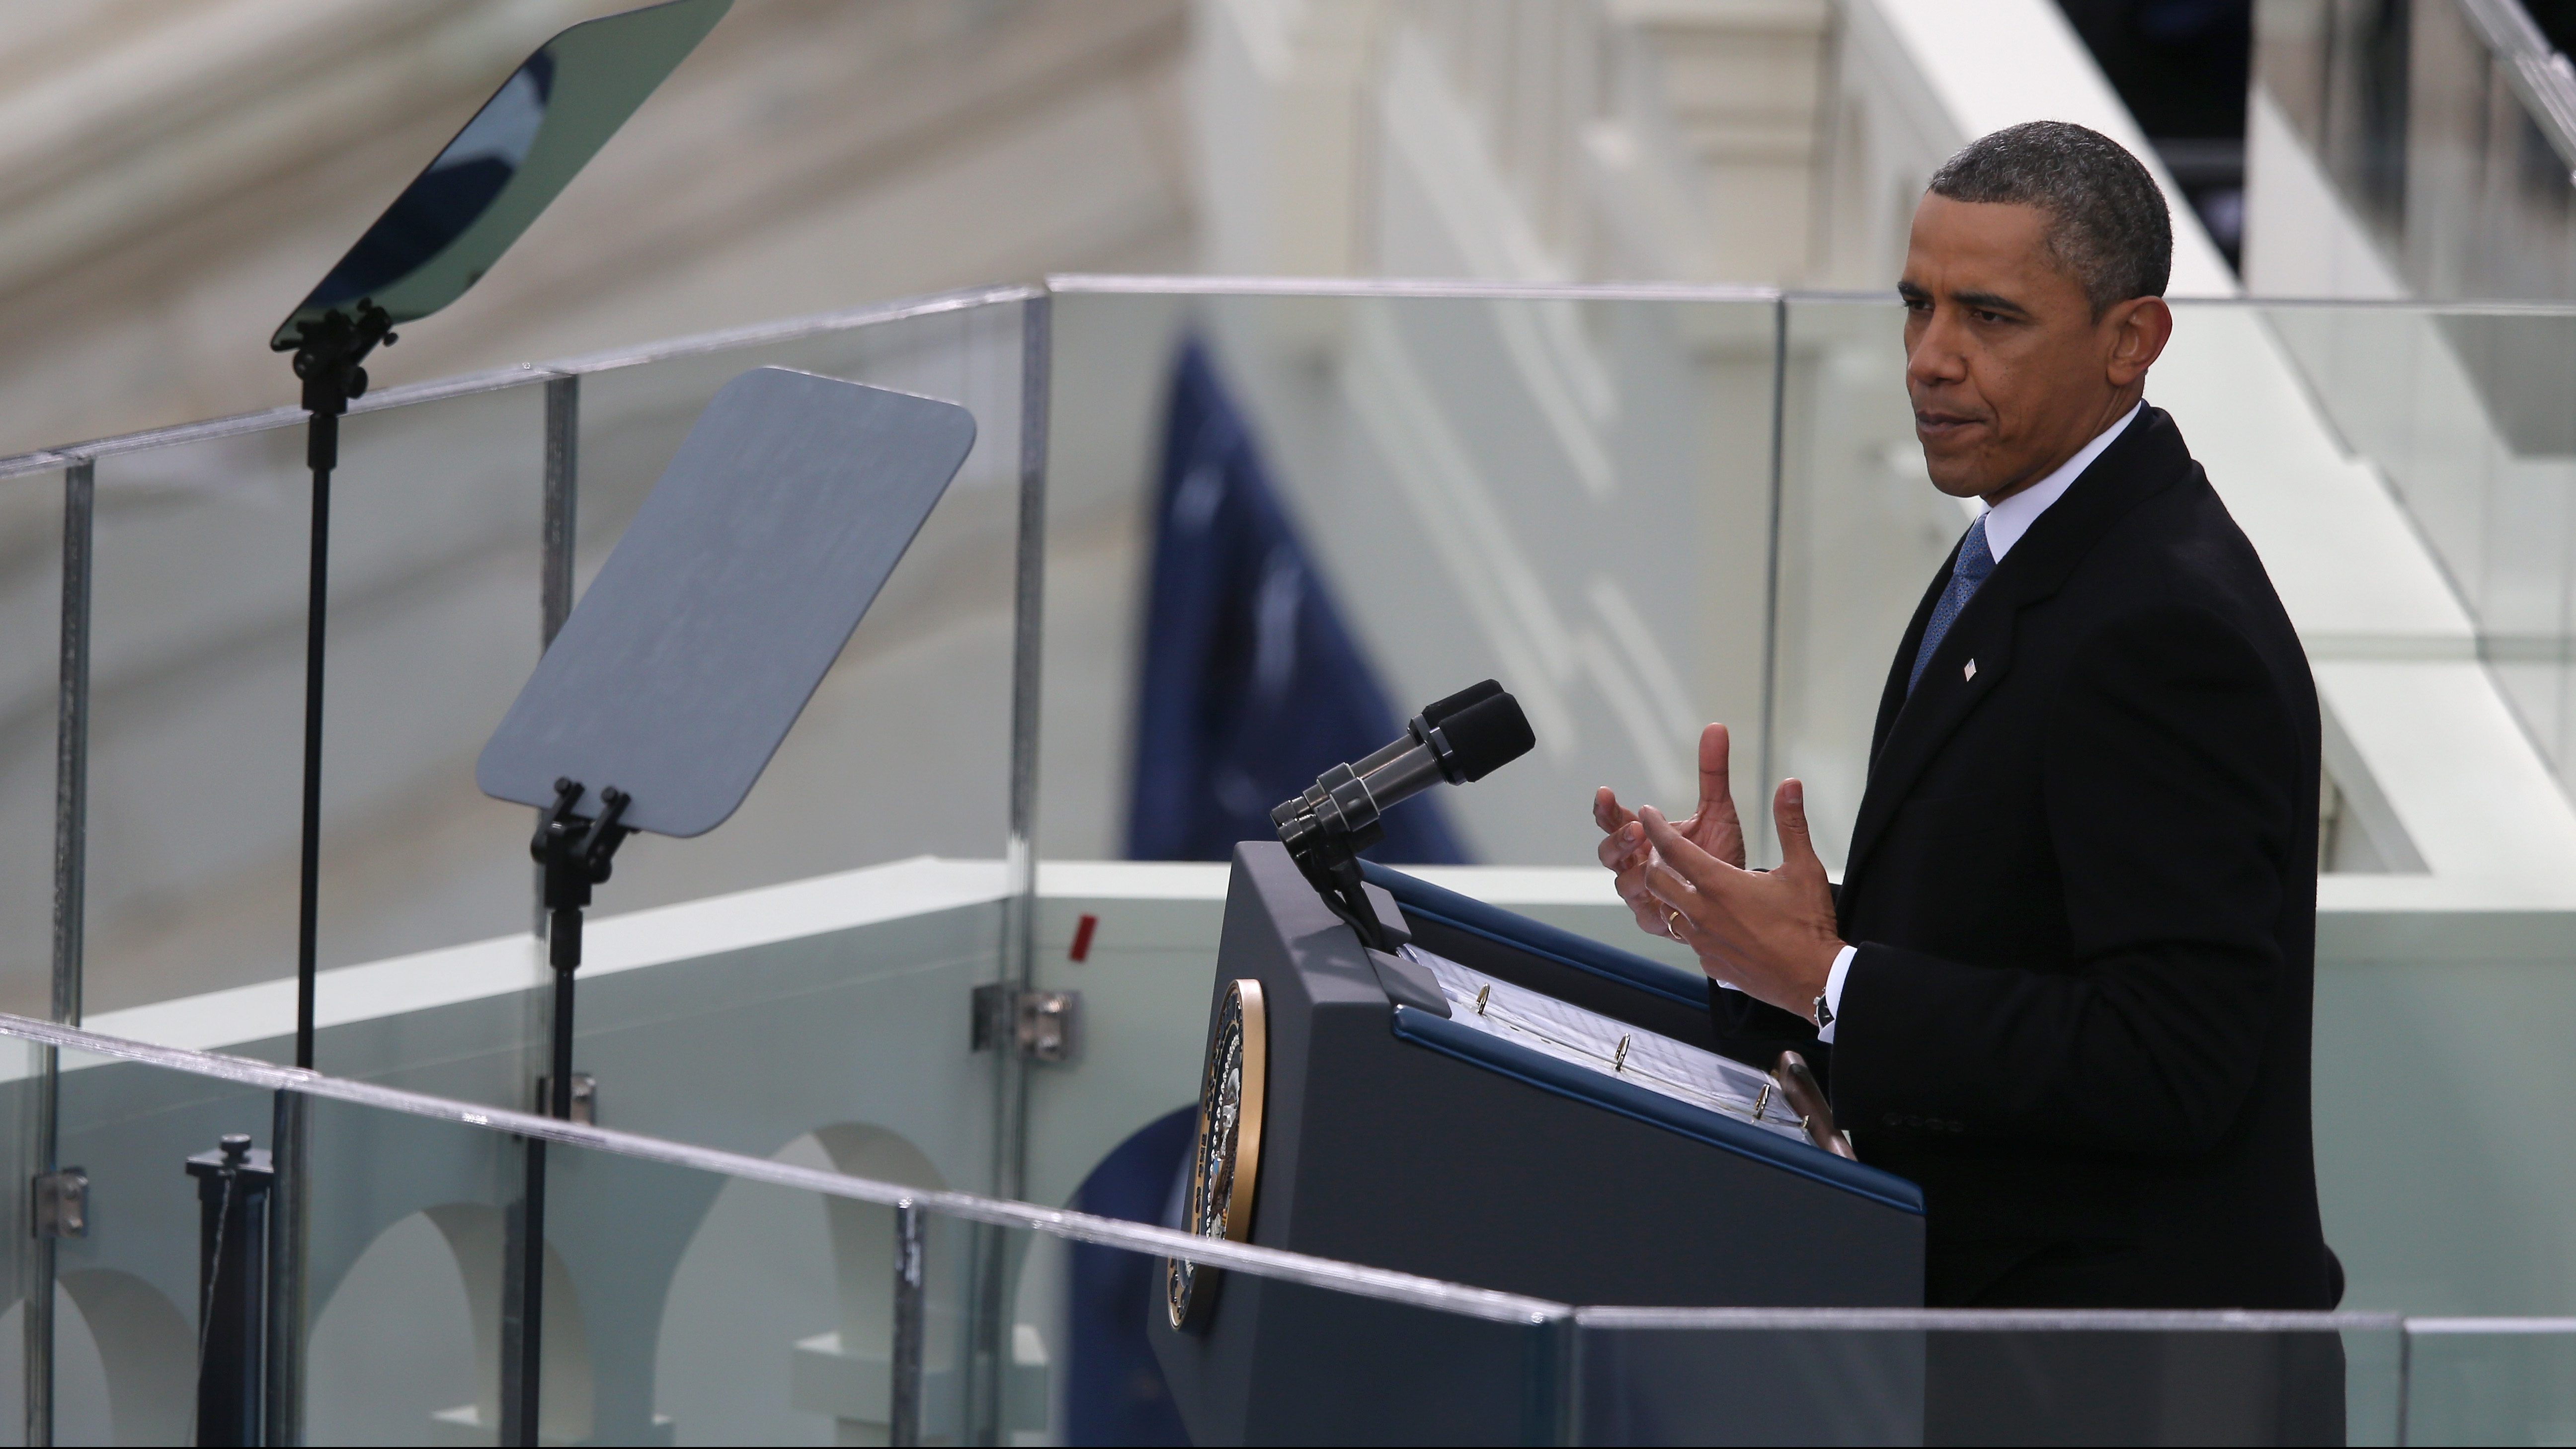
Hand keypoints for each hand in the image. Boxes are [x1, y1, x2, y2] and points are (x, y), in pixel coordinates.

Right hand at [1594, 724, 1744, 941]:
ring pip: (1622, 885)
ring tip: (1651, 863)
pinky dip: (1651, 907)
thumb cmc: (1720, 853)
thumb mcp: (1718, 810)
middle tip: (1635, 830)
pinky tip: (1664, 900)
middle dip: (1616, 840)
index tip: (1605, 793)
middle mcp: (1638, 865)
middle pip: (1608, 854)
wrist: (1742, 897)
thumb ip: (1712, 772)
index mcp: (1644, 837)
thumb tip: (1716, 727)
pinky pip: (1644, 917)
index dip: (1606, 809)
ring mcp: (1645, 894)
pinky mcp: (1659, 920)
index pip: (1614, 820)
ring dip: (1632, 873)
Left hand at [1639, 779, 1844, 1018]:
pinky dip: (1692, 925)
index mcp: (1718, 885)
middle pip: (1655, 881)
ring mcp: (1702, 942)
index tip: (1648, 812)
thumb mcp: (1803, 867)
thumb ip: (1790, 823)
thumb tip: (1789, 784)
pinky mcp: (1709, 963)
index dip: (1655, 827)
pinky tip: (1711, 920)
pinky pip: (1689, 939)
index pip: (1672, 849)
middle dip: (1653, 861)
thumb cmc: (1808, 924)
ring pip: (1669, 912)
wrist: (1813, 979)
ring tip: (1687, 884)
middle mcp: (1702, 913)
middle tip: (1664, 850)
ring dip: (1672, 895)